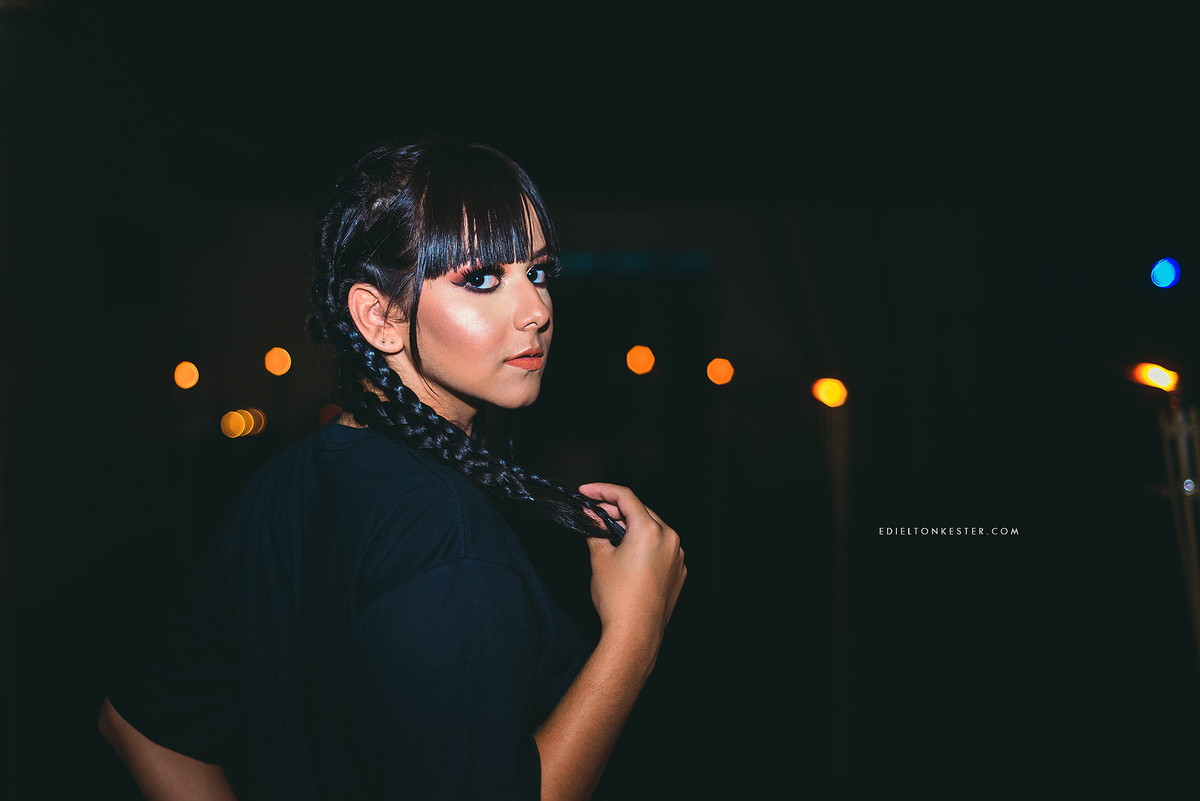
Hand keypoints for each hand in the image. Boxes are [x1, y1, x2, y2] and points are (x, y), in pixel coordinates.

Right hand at [578, 483, 685, 650]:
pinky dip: (644, 544)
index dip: (602, 491)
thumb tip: (590, 515)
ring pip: (652, 529)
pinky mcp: (678, 571)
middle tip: (593, 513)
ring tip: (608, 534)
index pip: (625, 497)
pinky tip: (627, 553)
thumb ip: (594, 530)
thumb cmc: (617, 599)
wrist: (635, 634)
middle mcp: (669, 538)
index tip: (587, 492)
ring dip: (630, 526)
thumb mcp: (600, 558)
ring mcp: (677, 556)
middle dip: (615, 510)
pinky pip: (661, 547)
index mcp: (650, 530)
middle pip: (640, 511)